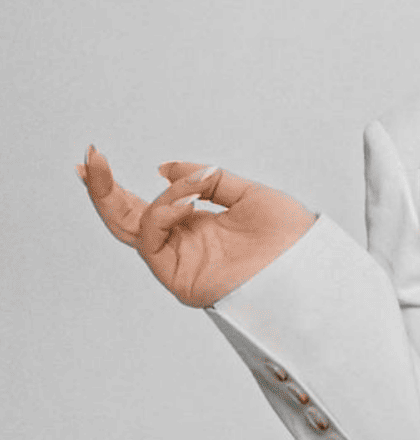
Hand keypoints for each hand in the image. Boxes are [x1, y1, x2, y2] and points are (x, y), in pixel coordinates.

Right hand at [77, 147, 316, 306]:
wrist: (312, 264)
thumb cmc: (289, 236)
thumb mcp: (246, 194)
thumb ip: (206, 181)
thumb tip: (165, 169)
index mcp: (195, 228)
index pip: (146, 207)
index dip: (116, 187)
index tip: (93, 158)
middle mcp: (182, 247)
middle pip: (127, 221)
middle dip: (103, 191)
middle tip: (88, 159)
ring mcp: (180, 264)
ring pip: (134, 230)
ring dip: (132, 197)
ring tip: (164, 178)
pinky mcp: (182, 280)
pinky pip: (155, 240)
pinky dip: (165, 211)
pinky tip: (187, 197)